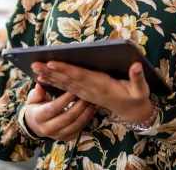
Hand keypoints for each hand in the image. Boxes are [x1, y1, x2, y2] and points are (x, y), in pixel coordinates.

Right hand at [23, 83, 96, 141]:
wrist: (36, 124)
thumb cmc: (36, 107)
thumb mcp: (33, 98)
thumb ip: (37, 92)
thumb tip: (40, 85)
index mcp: (38, 117)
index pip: (53, 108)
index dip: (65, 99)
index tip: (74, 89)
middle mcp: (47, 129)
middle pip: (67, 117)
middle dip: (79, 105)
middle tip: (87, 94)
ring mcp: (58, 135)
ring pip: (76, 124)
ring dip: (86, 112)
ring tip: (92, 101)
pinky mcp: (67, 138)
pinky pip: (80, 128)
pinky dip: (88, 118)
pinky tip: (93, 109)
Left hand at [33, 61, 154, 124]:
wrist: (132, 112)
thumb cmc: (136, 97)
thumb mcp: (141, 89)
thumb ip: (138, 77)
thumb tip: (137, 65)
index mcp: (101, 86)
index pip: (80, 76)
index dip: (66, 70)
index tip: (52, 63)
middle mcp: (90, 90)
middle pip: (68, 80)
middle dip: (51, 72)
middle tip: (35, 64)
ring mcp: (86, 93)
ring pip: (64, 84)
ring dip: (49, 76)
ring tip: (35, 69)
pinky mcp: (85, 94)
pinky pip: (67, 88)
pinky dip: (55, 82)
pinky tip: (44, 78)